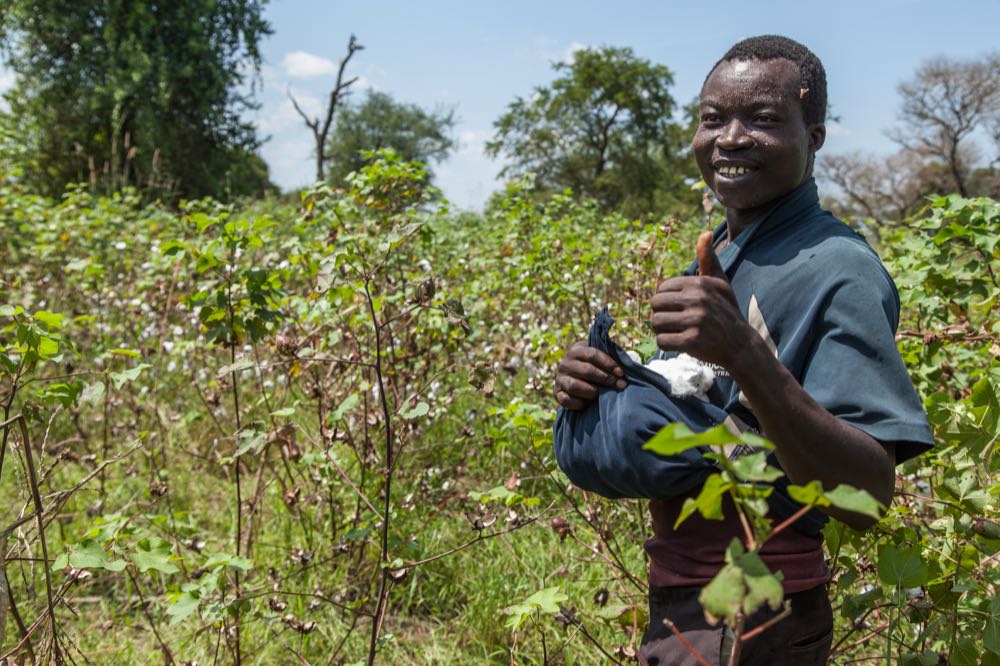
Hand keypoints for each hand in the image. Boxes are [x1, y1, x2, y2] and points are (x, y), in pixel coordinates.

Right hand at [553, 342, 625, 409]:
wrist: (576, 380)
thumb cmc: (594, 368)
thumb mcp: (599, 359)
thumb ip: (610, 357)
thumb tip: (626, 363)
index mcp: (576, 350)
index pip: (592, 354)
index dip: (608, 364)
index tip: (621, 373)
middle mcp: (565, 363)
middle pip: (587, 370)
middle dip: (606, 379)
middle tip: (620, 385)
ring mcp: (559, 379)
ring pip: (575, 386)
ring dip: (592, 391)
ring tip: (601, 394)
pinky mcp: (557, 393)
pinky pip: (566, 400)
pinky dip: (578, 403)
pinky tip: (588, 404)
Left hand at [650, 231, 749, 368]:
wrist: (741, 345)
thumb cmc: (726, 311)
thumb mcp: (720, 283)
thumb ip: (708, 259)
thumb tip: (706, 232)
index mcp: (699, 283)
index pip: (661, 289)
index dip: (667, 300)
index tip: (682, 308)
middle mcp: (697, 299)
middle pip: (655, 305)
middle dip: (663, 314)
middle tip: (679, 322)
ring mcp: (695, 320)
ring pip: (656, 323)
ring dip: (664, 330)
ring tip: (681, 331)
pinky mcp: (692, 341)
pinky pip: (661, 341)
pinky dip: (668, 344)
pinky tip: (682, 343)